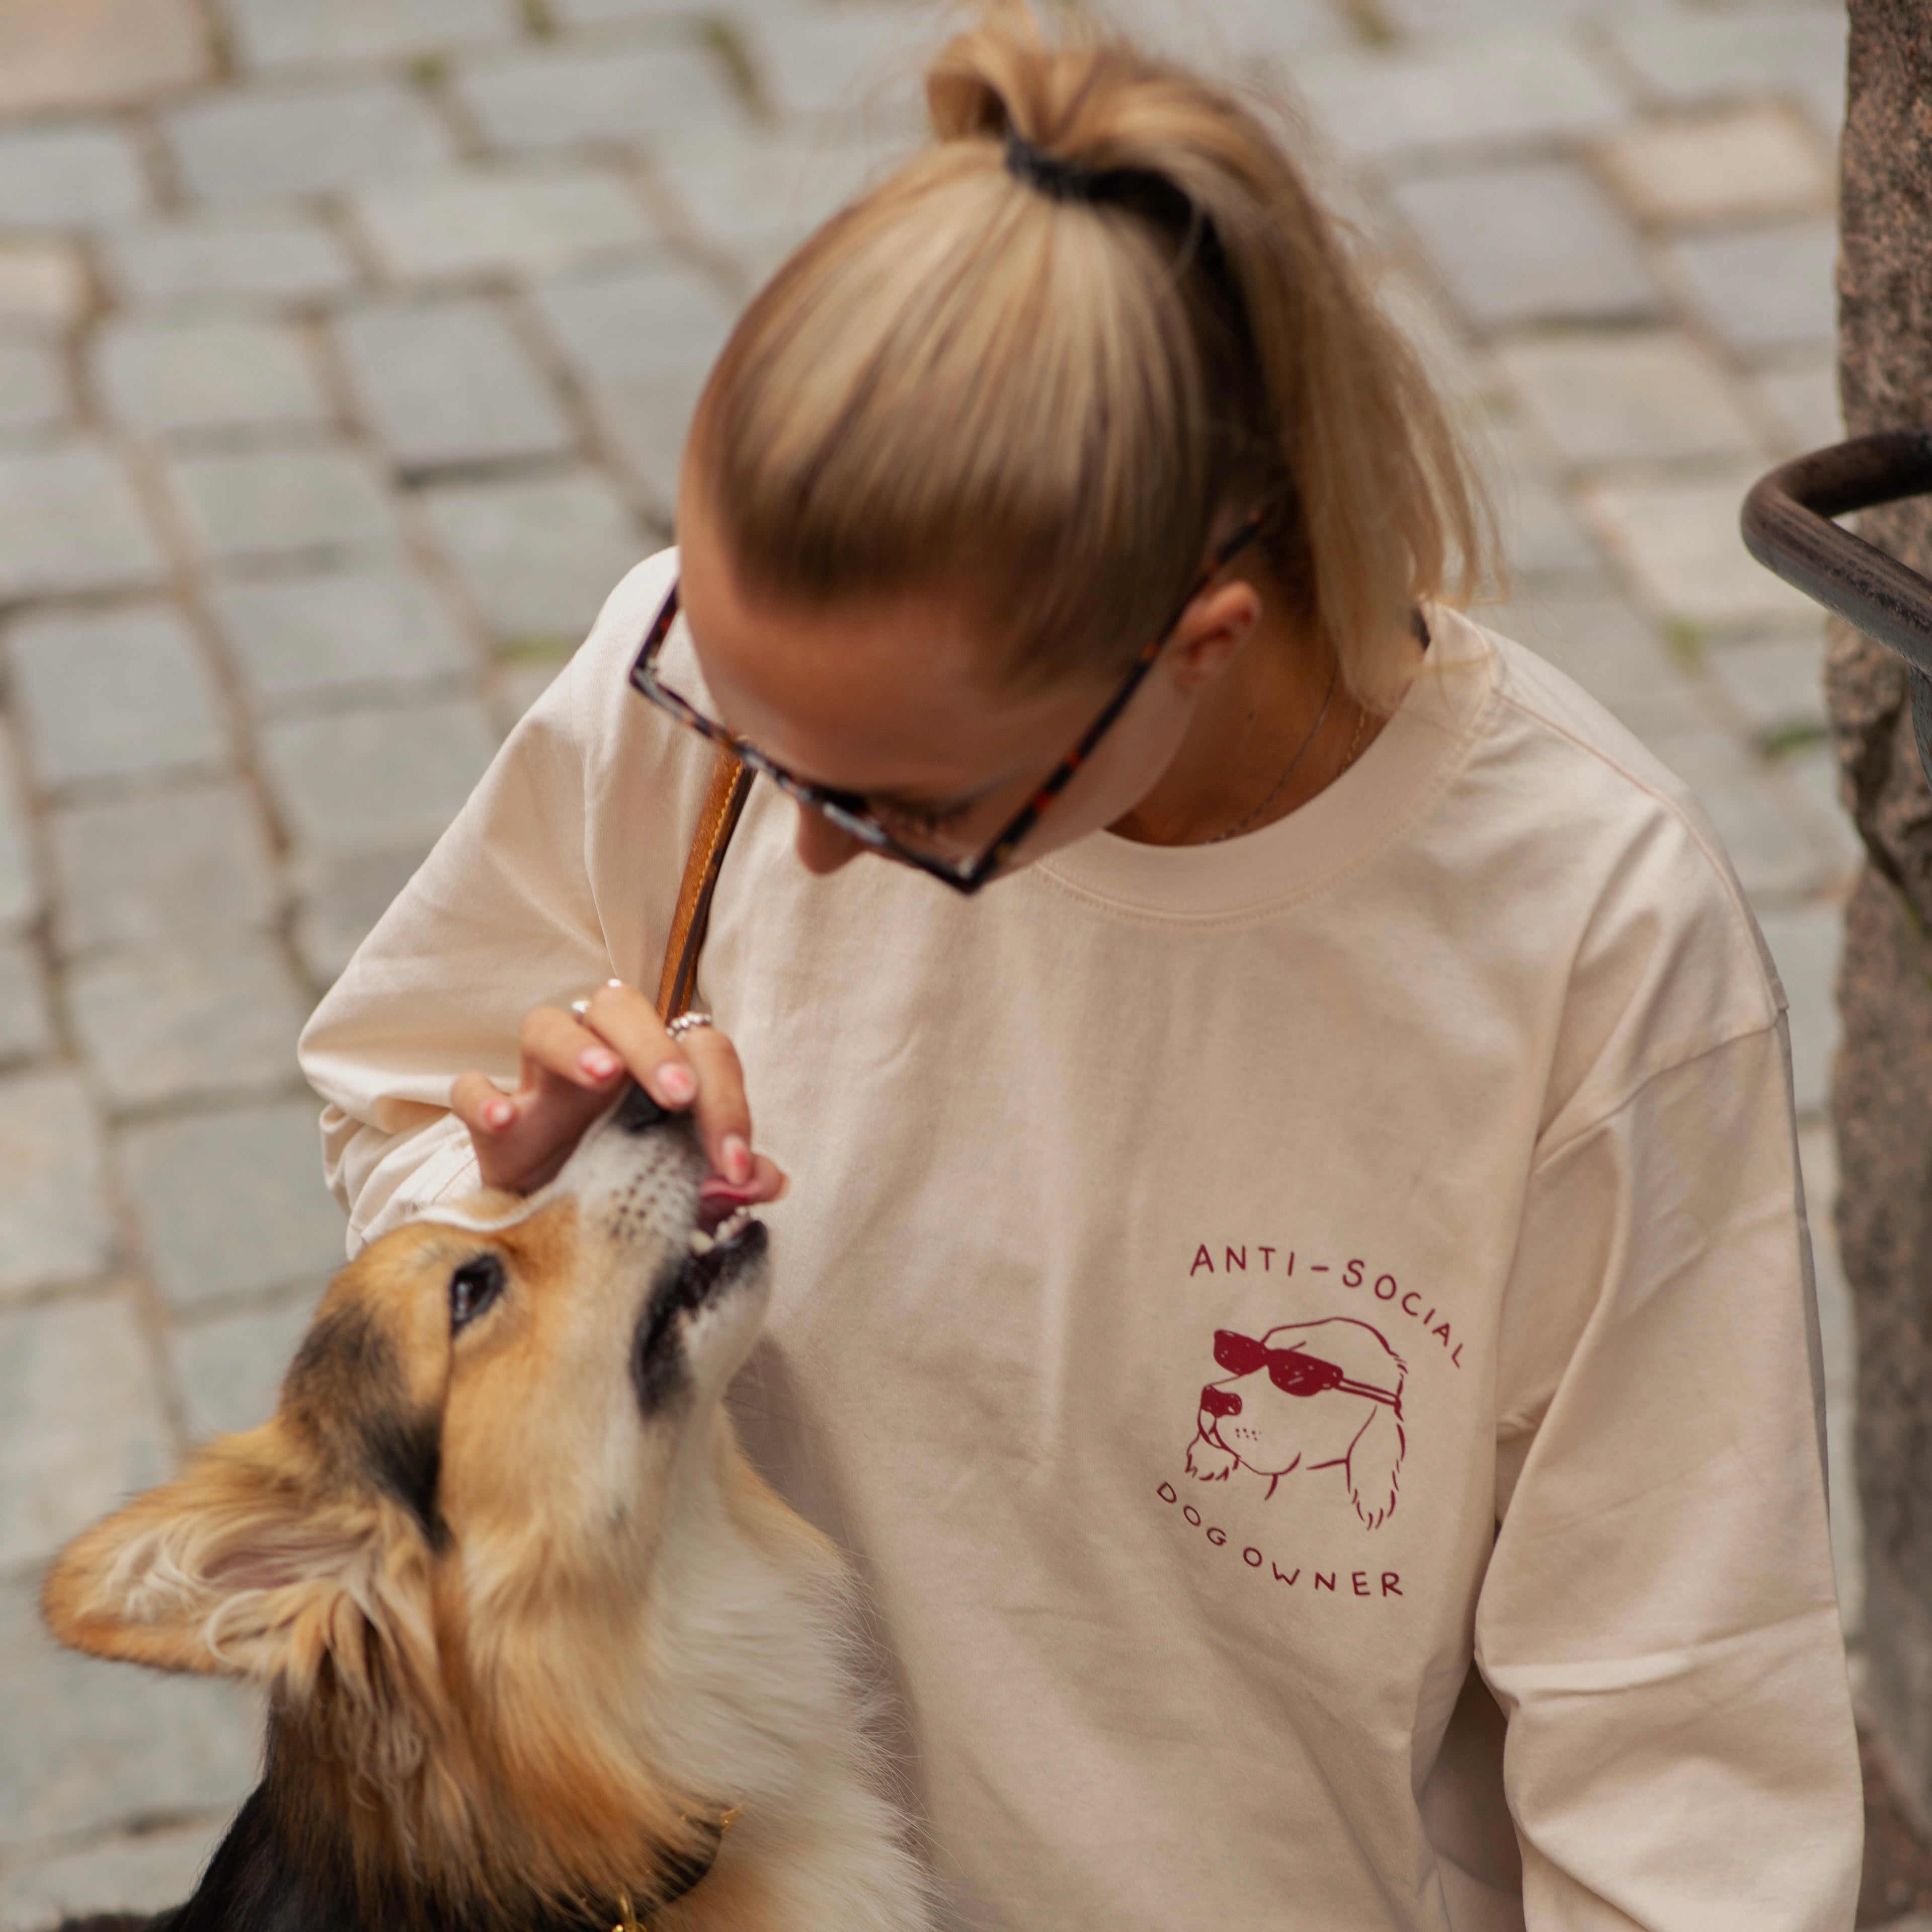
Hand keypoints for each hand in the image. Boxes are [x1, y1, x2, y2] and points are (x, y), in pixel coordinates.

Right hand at [450, 980, 787, 1201]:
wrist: (555, 1240)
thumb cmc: (628, 1196)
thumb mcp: (683, 1194)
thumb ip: (724, 1182)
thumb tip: (771, 1180)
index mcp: (656, 1071)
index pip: (700, 1051)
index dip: (728, 1100)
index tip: (737, 1165)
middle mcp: (600, 1062)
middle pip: (619, 1007)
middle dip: (653, 1044)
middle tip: (678, 1096)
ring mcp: (540, 1087)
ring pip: (546, 1024)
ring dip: (575, 1046)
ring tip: (602, 1076)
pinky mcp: (493, 1124)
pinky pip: (471, 1087)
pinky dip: (484, 1095)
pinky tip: (504, 1120)